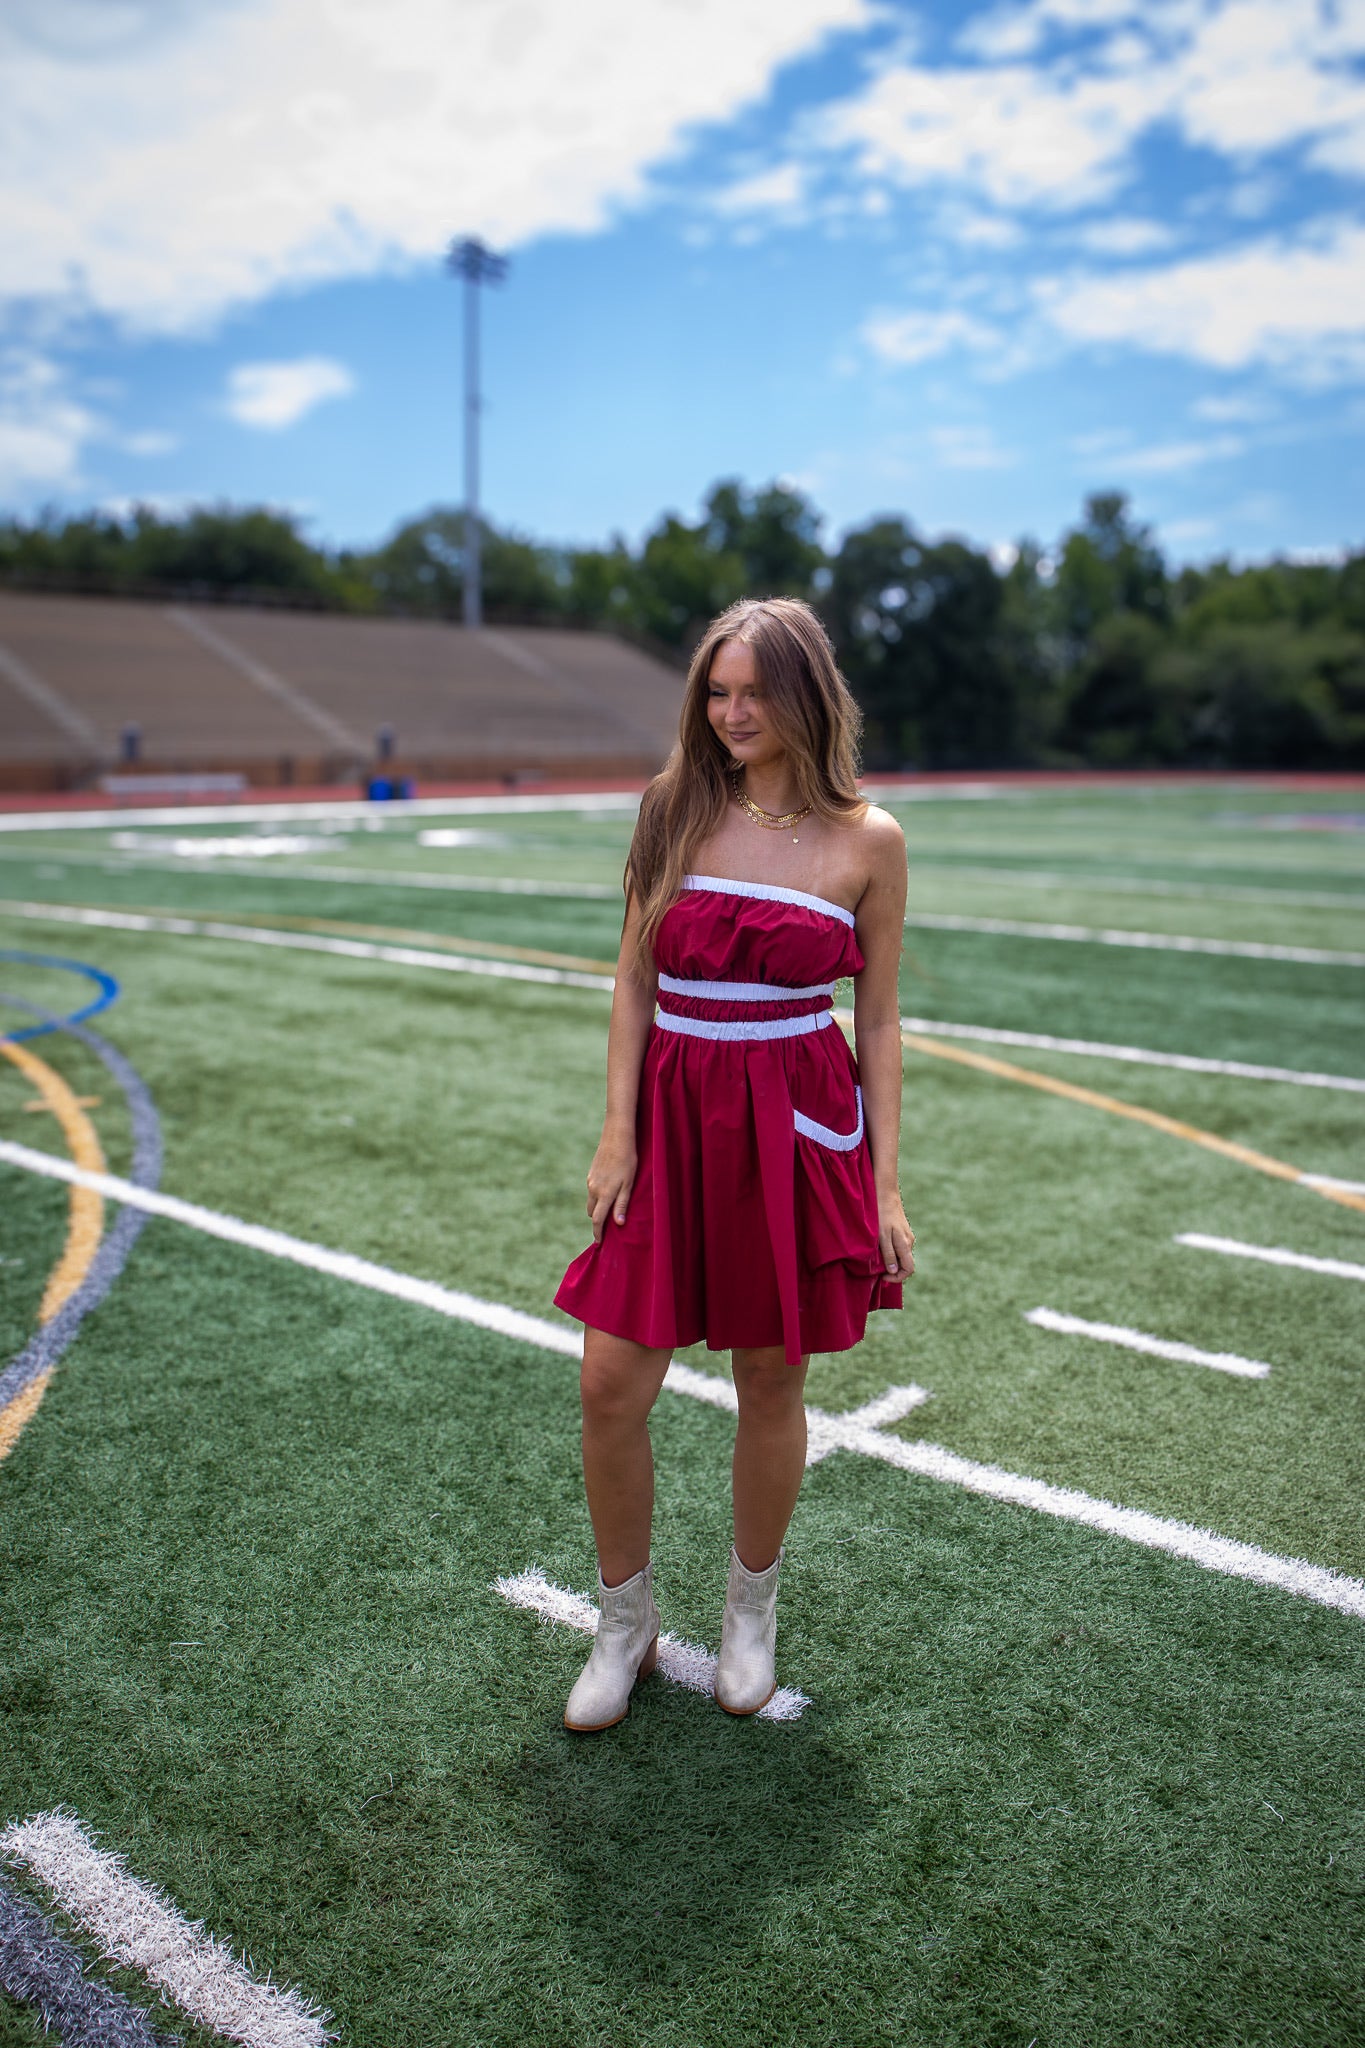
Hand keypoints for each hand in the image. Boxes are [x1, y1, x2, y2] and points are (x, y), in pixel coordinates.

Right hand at [586, 1127, 636, 1243]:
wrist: (616, 1137)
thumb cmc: (628, 1160)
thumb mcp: (629, 1183)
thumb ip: (622, 1204)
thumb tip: (618, 1224)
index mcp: (604, 1194)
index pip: (597, 1219)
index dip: (598, 1233)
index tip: (599, 1243)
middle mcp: (593, 1189)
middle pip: (591, 1212)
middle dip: (597, 1222)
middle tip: (606, 1229)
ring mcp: (590, 1181)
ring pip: (590, 1202)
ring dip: (597, 1209)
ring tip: (608, 1212)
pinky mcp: (590, 1174)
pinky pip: (591, 1191)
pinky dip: (597, 1197)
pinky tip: (608, 1193)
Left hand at [877, 1191, 913, 1279]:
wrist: (885, 1194)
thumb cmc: (882, 1215)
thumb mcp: (882, 1236)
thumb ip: (889, 1254)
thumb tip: (893, 1270)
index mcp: (905, 1245)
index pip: (909, 1269)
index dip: (897, 1278)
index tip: (882, 1277)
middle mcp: (909, 1242)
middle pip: (905, 1264)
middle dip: (893, 1271)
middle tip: (877, 1271)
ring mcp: (906, 1236)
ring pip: (901, 1255)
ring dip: (891, 1261)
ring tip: (876, 1259)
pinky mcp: (901, 1231)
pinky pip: (899, 1247)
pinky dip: (891, 1252)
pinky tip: (879, 1248)